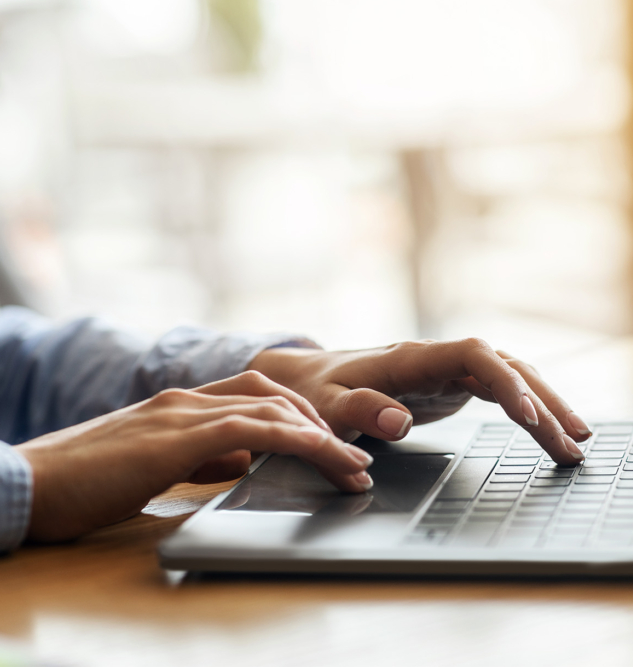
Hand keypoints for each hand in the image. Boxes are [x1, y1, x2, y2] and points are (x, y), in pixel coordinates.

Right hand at [15, 371, 373, 542]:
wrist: (27, 483)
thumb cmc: (87, 480)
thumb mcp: (157, 465)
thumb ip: (202, 456)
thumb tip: (245, 460)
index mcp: (183, 404)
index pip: (257, 393)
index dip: (300, 413)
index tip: (332, 440)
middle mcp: (187, 399)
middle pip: (273, 395)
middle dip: (321, 421)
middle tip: (355, 453)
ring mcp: (180, 413)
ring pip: (270, 409)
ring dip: (320, 435)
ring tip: (353, 461)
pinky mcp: (173, 438)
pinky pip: (248, 428)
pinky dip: (292, 438)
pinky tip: (319, 453)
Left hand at [249, 339, 589, 464]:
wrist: (310, 380)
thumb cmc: (316, 393)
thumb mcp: (324, 407)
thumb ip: (357, 411)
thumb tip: (398, 421)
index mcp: (412, 358)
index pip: (474, 356)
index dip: (506, 382)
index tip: (528, 419)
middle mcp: (439, 358)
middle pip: (506, 367)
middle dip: (544, 402)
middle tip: (576, 443)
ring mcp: (449, 370)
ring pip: (512, 377)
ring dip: (546, 406)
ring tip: (578, 443)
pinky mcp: (452, 385)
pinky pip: (501, 392)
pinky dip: (528, 410)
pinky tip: (549, 430)